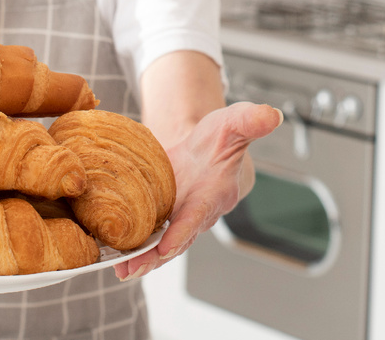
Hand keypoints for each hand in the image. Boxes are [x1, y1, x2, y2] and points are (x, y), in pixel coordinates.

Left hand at [113, 101, 281, 280]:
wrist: (205, 149)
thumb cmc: (220, 138)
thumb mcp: (234, 122)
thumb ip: (251, 120)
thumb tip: (272, 114)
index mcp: (214, 193)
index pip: (199, 215)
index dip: (184, 231)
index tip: (167, 246)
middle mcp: (196, 212)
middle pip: (176, 240)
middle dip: (155, 256)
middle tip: (133, 268)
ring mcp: (177, 218)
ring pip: (160, 245)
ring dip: (141, 259)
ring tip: (121, 270)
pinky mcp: (161, 218)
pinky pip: (148, 237)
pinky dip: (132, 250)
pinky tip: (113, 257)